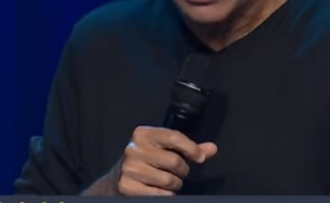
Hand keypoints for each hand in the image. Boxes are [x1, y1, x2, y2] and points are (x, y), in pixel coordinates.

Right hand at [82, 126, 217, 195]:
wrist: (118, 179)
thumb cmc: (146, 160)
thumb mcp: (164, 148)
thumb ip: (188, 148)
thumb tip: (212, 149)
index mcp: (143, 134)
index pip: (174, 137)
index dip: (191, 148)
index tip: (200, 158)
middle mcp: (134, 149)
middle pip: (175, 161)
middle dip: (182, 170)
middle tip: (176, 172)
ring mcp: (130, 168)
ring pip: (169, 180)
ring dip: (174, 184)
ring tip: (166, 180)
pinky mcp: (128, 186)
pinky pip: (161, 195)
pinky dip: (165, 195)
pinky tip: (158, 189)